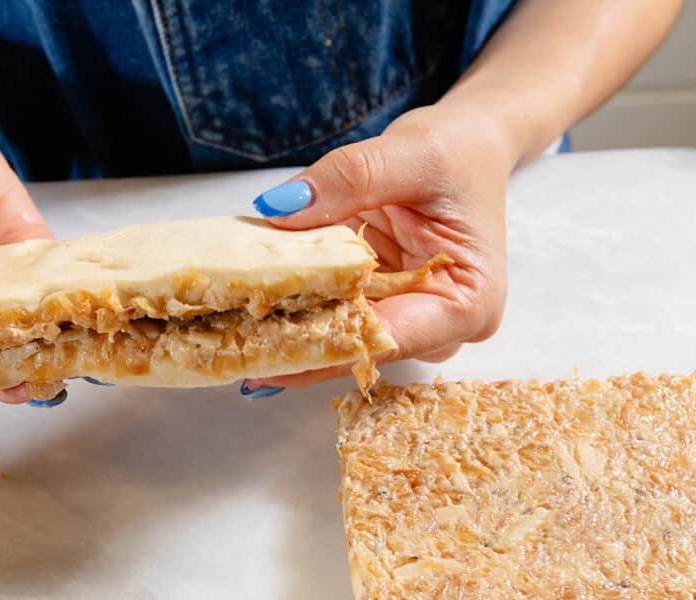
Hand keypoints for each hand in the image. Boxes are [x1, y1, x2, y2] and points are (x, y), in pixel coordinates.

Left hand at [246, 102, 513, 389]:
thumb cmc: (459, 152)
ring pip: (339, 337)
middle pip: (358, 349)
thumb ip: (351, 178)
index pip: (390, 339)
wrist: (464, 147)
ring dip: (288, 332)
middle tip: (230, 351)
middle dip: (296, 349)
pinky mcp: (373, 304)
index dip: (326, 350)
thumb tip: (282, 208)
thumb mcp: (412, 153)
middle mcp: (437, 326)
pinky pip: (331, 313)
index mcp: (468, 304)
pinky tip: (244, 312)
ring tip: (227, 335)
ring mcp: (403, 319)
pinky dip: (293, 308)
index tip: (269, 357)